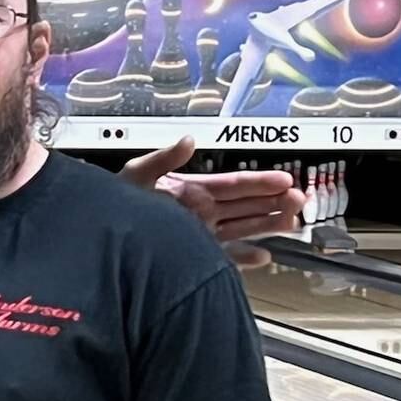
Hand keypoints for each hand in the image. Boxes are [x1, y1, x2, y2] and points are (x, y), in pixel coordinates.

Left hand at [121, 138, 304, 247]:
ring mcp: (200, 236)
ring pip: (242, 229)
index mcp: (192, 190)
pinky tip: (264, 258)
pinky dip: (244, 259)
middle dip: (273, 202)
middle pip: (245, 206)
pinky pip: (225, 258)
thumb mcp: (137, 175)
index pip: (233, 185)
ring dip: (267, 224)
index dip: (259, 182)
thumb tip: (189, 141)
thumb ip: (163, 158)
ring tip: (293, 220)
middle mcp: (201, 213)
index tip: (285, 179)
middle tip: (301, 199)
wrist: (99, 234)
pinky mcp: (195, 257)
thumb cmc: (115, 203)